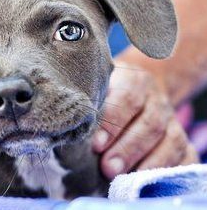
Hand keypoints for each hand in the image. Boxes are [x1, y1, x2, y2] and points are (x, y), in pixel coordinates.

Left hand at [92, 62, 197, 178]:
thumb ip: (92, 101)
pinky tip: (152, 182)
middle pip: (150, 124)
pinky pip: (187, 155)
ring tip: (126, 181)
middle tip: (108, 168)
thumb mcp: (100, 86)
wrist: (141, 87)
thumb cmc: (111, 91)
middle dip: (128, 149)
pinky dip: (172, 170)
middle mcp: (156, 99)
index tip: (96, 145)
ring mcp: (172, 119)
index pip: (128, 98)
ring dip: (149, 163)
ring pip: (171, 140)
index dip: (113, 122)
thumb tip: (75, 129)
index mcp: (135, 80)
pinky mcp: (181, 137)